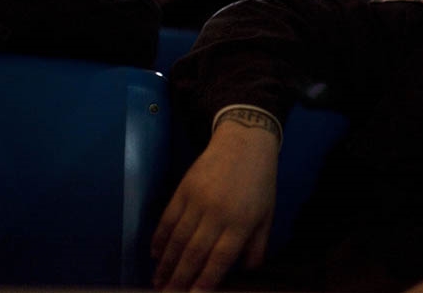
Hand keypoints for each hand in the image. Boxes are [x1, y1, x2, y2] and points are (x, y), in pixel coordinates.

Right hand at [151, 121, 278, 290]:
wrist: (244, 143)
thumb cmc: (259, 183)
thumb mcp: (267, 215)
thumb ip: (256, 246)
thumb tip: (244, 273)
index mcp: (241, 223)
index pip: (219, 259)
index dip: (204, 281)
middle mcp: (217, 214)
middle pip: (193, 253)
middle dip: (179, 280)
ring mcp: (197, 200)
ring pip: (177, 239)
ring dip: (165, 265)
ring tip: (158, 283)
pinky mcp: (183, 189)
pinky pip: (167, 219)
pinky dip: (159, 239)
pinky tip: (156, 255)